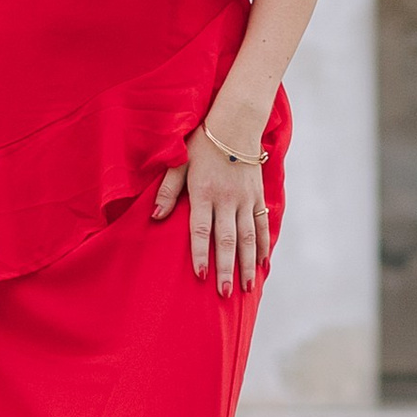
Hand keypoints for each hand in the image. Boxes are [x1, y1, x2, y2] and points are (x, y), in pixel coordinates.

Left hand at [152, 123, 266, 296]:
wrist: (235, 123)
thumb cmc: (202, 143)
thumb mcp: (178, 163)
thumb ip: (167, 191)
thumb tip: (154, 217)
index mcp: (204, 192)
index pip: (201, 229)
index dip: (201, 253)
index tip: (200, 276)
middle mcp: (227, 199)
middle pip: (227, 239)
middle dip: (226, 268)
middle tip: (226, 293)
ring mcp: (245, 199)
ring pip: (248, 237)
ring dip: (247, 263)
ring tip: (247, 286)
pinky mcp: (257, 196)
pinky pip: (262, 225)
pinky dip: (263, 245)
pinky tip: (263, 263)